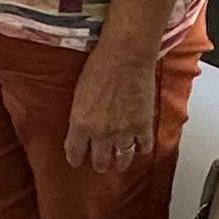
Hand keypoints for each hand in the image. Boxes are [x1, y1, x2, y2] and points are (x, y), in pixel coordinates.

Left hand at [65, 27, 155, 172]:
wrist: (125, 55)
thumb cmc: (100, 65)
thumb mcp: (79, 93)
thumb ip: (80, 114)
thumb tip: (83, 125)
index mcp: (81, 123)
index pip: (74, 152)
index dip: (75, 158)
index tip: (76, 160)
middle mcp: (101, 132)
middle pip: (100, 161)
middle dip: (99, 164)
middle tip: (100, 164)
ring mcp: (124, 131)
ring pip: (122, 158)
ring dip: (120, 162)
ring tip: (120, 163)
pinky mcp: (143, 125)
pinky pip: (144, 147)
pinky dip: (142, 149)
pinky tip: (140, 147)